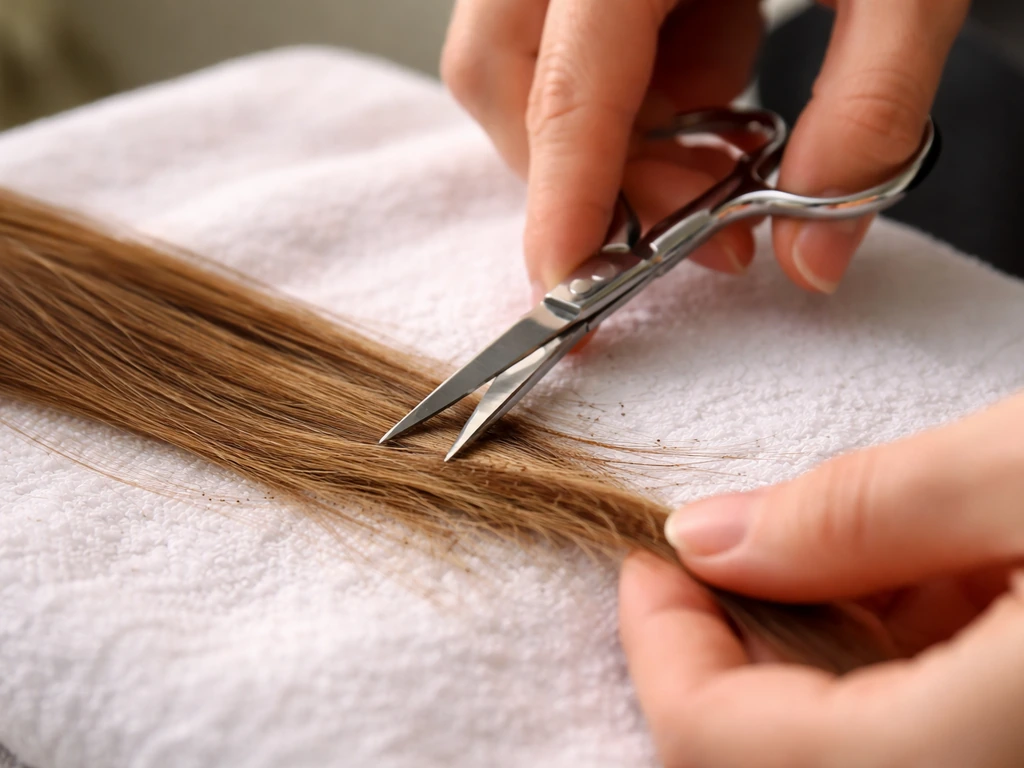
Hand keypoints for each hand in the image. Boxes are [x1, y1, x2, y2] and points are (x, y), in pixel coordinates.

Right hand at [441, 0, 967, 299]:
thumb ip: (867, 113)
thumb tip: (810, 255)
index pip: (569, 79)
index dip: (561, 195)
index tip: (564, 283)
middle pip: (506, 74)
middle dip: (589, 171)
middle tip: (697, 215)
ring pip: (531, 69)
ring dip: (624, 135)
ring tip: (729, 135)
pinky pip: (575, 47)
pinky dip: (641, 91)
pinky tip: (715, 73)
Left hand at [619, 390, 1023, 766]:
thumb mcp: (1023, 476)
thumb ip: (853, 515)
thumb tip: (707, 537)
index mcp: (965, 753)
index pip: (718, 743)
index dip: (659, 645)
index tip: (653, 560)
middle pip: (776, 750)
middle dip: (740, 642)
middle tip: (745, 545)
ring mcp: (1012, 767)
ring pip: (852, 741)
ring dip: (827, 644)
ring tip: (868, 545)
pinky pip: (929, 731)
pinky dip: (904, 659)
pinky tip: (938, 580)